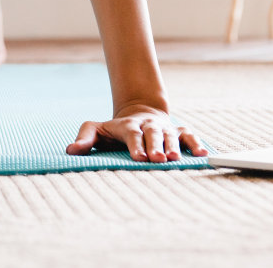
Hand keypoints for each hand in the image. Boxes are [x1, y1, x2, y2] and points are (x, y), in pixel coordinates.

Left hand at [65, 106, 206, 162]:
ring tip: (177, 159)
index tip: (139, 158)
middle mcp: (148, 125)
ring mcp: (164, 127)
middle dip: (156, 146)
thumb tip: (70, 151)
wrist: (139, 113)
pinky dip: (195, 143)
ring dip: (174, 147)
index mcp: (128, 126)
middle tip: (158, 160)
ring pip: (171, 135)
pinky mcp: (178, 131)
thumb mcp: (97, 131)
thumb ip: (85, 138)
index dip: (136, 145)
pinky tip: (202, 154)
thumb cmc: (115, 130)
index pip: (132, 134)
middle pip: (153, 134)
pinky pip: (188, 135)